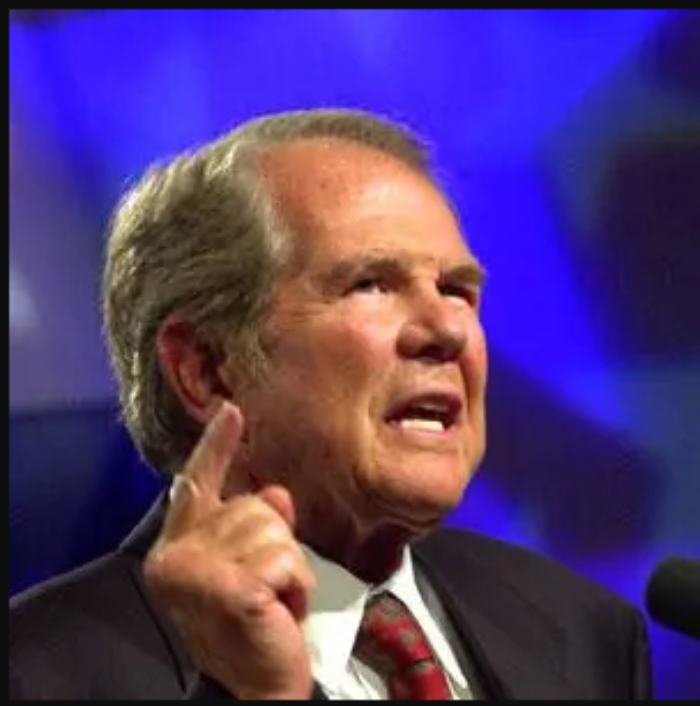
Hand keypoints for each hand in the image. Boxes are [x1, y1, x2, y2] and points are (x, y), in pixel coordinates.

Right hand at [143, 402, 315, 699]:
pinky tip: (280, 610)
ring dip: (287, 567)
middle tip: (265, 589)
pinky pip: (285, 559)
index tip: (231, 411)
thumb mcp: (250, 567)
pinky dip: (295, 584)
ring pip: (272, 528)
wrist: (253, 690)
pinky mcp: (229, 588)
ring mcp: (196, 573)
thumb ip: (253, 525)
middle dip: (275, 545)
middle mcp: (175, 556)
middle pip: (253, 506)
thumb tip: (275, 493)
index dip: (216, 446)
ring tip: (272, 601)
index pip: (197, 485)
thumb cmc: (250, 629)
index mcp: (176, 548)